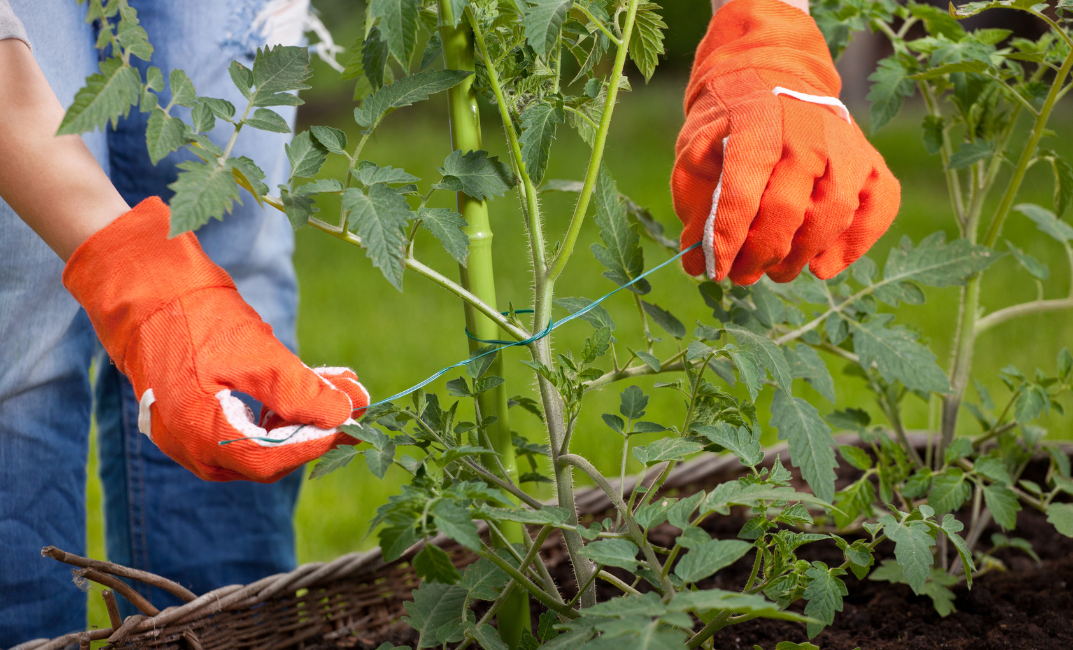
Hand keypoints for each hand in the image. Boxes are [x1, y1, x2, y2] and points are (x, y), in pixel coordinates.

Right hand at [64, 198, 368, 481]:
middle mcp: (192, 449)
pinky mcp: (196, 421)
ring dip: (304, 415)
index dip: (318, 442)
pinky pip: (246, 428)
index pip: (274, 461)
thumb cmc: (197, 319)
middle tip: (356, 396)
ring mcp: (190, 438)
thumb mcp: (257, 354)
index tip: (354, 419)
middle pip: (270, 457)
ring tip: (340, 382)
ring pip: (262, 442)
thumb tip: (347, 414)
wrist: (146, 292)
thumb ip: (301, 391)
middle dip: (317, 426)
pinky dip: (280, 409)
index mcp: (201, 437)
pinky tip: (306, 382)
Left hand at [674, 0, 899, 284]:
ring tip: (777, 271)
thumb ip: (696, 206)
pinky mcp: (870, 158)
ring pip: (834, 214)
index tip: (715, 270)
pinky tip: (823, 266)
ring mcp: (845, 144)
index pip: (741, 194)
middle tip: (743, 275)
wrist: (770, 75)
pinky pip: (880, 205)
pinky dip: (855, 243)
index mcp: (755, 126)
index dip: (726, 241)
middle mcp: (807, 132)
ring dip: (802, 255)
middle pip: (787, 211)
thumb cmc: (728, 125)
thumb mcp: (695, 153)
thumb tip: (694, 264)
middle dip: (761, 255)